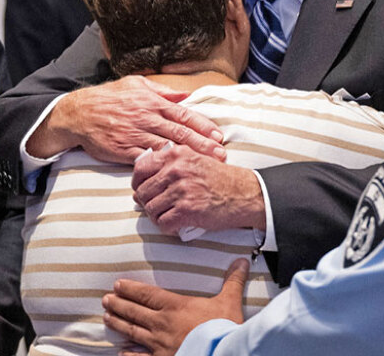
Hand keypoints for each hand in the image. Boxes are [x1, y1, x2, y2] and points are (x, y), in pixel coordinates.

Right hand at [27, 76, 224, 163]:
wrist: (79, 113)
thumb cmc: (108, 97)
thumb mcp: (135, 84)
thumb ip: (162, 90)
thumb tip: (185, 94)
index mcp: (152, 102)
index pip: (183, 114)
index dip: (203, 125)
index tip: (218, 135)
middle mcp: (147, 118)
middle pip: (181, 133)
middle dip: (203, 144)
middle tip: (221, 154)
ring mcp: (136, 135)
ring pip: (168, 147)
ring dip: (189, 156)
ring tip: (206, 164)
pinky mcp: (125, 150)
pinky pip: (147, 159)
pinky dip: (163, 165)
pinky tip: (177, 171)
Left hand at [103, 258, 249, 355]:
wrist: (223, 352)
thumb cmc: (224, 328)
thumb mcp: (230, 302)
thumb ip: (232, 281)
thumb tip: (242, 260)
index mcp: (175, 306)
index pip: (147, 294)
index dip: (131, 289)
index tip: (117, 284)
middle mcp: (162, 324)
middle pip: (134, 311)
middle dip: (118, 304)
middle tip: (105, 299)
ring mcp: (159, 345)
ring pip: (132, 332)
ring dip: (118, 324)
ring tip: (106, 318)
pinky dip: (129, 355)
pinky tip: (121, 352)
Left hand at [133, 144, 265, 232]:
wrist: (246, 194)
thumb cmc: (221, 178)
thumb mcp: (195, 159)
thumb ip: (172, 162)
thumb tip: (145, 176)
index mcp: (176, 155)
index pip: (140, 168)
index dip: (137, 182)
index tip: (142, 189)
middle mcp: (176, 170)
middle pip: (143, 191)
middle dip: (146, 203)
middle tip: (156, 207)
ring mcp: (181, 190)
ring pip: (150, 209)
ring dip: (156, 216)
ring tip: (167, 216)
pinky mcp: (187, 210)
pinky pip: (163, 223)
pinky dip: (167, 227)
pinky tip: (175, 225)